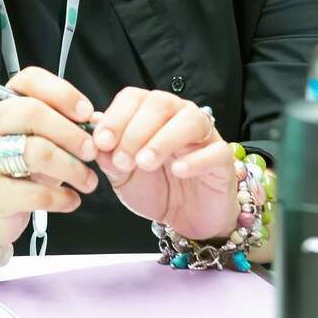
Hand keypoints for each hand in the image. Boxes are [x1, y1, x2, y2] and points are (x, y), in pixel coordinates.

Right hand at [0, 67, 101, 249]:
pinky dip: (63, 198)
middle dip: (71, 133)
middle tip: (92, 151)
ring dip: (73, 168)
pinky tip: (71, 200)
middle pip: (33, 113)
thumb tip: (98, 122)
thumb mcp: (34, 140)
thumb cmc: (11, 167)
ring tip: (88, 181)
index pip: (29, 81)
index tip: (86, 113)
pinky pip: (36, 193)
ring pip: (37, 153)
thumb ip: (63, 127)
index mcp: (3, 106)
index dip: (62, 93)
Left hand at [87, 89, 238, 238]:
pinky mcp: (223, 158)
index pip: (132, 98)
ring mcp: (204, 135)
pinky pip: (214, 150)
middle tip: (123, 160)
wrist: (187, 218)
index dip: (115, 117)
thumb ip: (108, 156)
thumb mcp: (122, 176)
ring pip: (188, 120)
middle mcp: (178, 116)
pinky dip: (195, 159)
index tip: (102, 142)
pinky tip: (178, 170)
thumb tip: (94, 134)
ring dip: (162, 140)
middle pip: (159, 104)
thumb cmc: (155, 189)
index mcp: (150, 114)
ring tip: (145, 163)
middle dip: (135, 131)